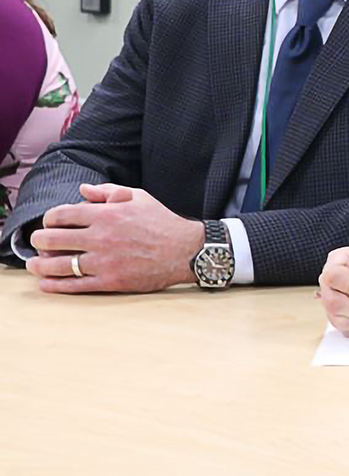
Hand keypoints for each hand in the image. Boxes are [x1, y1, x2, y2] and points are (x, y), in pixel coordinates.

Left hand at [26, 183, 203, 293]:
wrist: (185, 250)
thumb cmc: (162, 222)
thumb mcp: (138, 197)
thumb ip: (108, 192)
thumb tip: (82, 190)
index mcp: (106, 214)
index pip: (61, 215)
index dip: (49, 219)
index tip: (49, 224)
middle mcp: (101, 237)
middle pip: (52, 239)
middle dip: (39, 241)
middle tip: (38, 243)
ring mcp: (104, 261)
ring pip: (58, 264)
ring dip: (40, 265)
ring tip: (35, 265)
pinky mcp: (110, 281)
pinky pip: (74, 285)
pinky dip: (55, 286)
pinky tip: (46, 284)